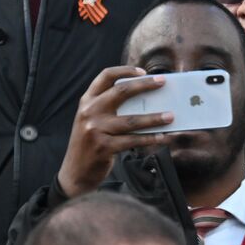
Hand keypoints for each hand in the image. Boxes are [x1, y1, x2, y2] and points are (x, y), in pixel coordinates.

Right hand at [56, 67, 170, 197]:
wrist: (74, 173)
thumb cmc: (90, 143)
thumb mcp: (93, 121)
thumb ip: (111, 109)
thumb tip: (147, 101)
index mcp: (87, 101)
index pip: (105, 77)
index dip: (124, 71)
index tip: (143, 71)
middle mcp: (89, 112)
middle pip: (121, 92)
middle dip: (145, 85)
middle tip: (163, 83)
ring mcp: (95, 130)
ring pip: (132, 120)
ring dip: (154, 118)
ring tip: (171, 116)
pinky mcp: (103, 147)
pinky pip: (133, 140)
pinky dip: (150, 139)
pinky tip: (162, 137)